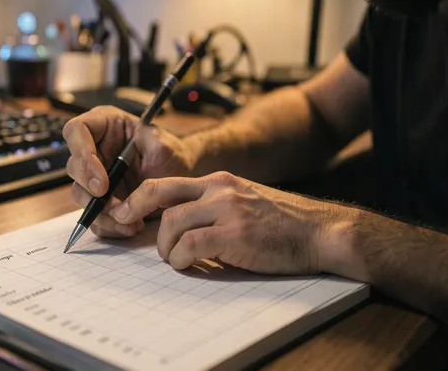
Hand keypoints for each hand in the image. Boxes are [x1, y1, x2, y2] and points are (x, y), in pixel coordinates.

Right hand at [62, 106, 197, 238]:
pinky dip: (109, 225)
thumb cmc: (172, 155)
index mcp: (105, 124)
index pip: (76, 131)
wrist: (180, 180)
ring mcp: (93, 175)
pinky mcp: (98, 198)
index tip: (102, 181)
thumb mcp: (164, 146)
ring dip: (101, 212)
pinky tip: (129, 226)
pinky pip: (92, 215)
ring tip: (130, 220)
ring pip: (80, 195)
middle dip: (90, 191)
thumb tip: (114, 174)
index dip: (83, 155)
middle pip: (74, 167)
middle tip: (113, 205)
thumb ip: (138, 155)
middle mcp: (94, 148)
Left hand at [106, 171, 353, 274]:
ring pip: (172, 223)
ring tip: (173, 258)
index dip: (141, 197)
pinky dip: (181, 259)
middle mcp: (220, 189)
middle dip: (137, 213)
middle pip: (160, 196)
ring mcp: (228, 210)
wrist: (320, 232)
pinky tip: (187, 265)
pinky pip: (190, 247)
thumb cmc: (283, 225)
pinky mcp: (235, 234)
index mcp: (219, 182)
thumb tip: (179, 226)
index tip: (126, 212)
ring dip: (164, 246)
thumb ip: (214, 207)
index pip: (167, 183)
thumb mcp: (245, 202)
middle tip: (128, 230)